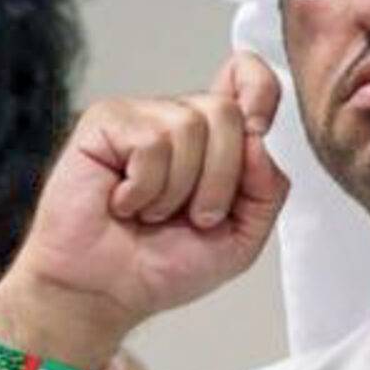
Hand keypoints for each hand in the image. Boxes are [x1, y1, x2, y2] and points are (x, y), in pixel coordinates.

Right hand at [0, 51, 289, 361]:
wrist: (102, 292)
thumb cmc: (161, 266)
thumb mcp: (240, 239)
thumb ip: (267, 190)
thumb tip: (258, 139)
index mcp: (215, 139)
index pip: (248, 77)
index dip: (260, 90)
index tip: (257, 131)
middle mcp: (179, 118)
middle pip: (228, 112)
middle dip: (220, 180)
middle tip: (192, 216)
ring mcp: (141, 116)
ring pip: (190, 126)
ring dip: (177, 191)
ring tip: (151, 212)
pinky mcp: (105, 122)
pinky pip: (150, 142)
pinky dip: (144, 189)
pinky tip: (124, 203)